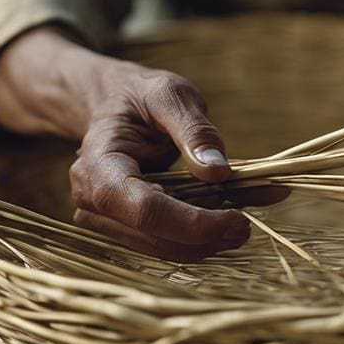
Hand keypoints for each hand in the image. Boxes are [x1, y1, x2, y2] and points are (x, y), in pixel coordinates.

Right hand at [0, 26, 287, 259]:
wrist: (115, 105)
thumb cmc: (141, 96)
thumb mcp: (170, 95)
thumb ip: (194, 131)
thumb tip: (218, 172)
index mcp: (98, 167)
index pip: (146, 210)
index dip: (194, 223)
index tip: (239, 220)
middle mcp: (93, 203)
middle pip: (158, 237)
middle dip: (208, 236)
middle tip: (249, 223)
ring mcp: (107, 221)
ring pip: (166, 248)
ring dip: (209, 241)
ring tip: (243, 218)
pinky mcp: (127, 230)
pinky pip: (169, 243)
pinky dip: (202, 236)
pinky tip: (227, 218)